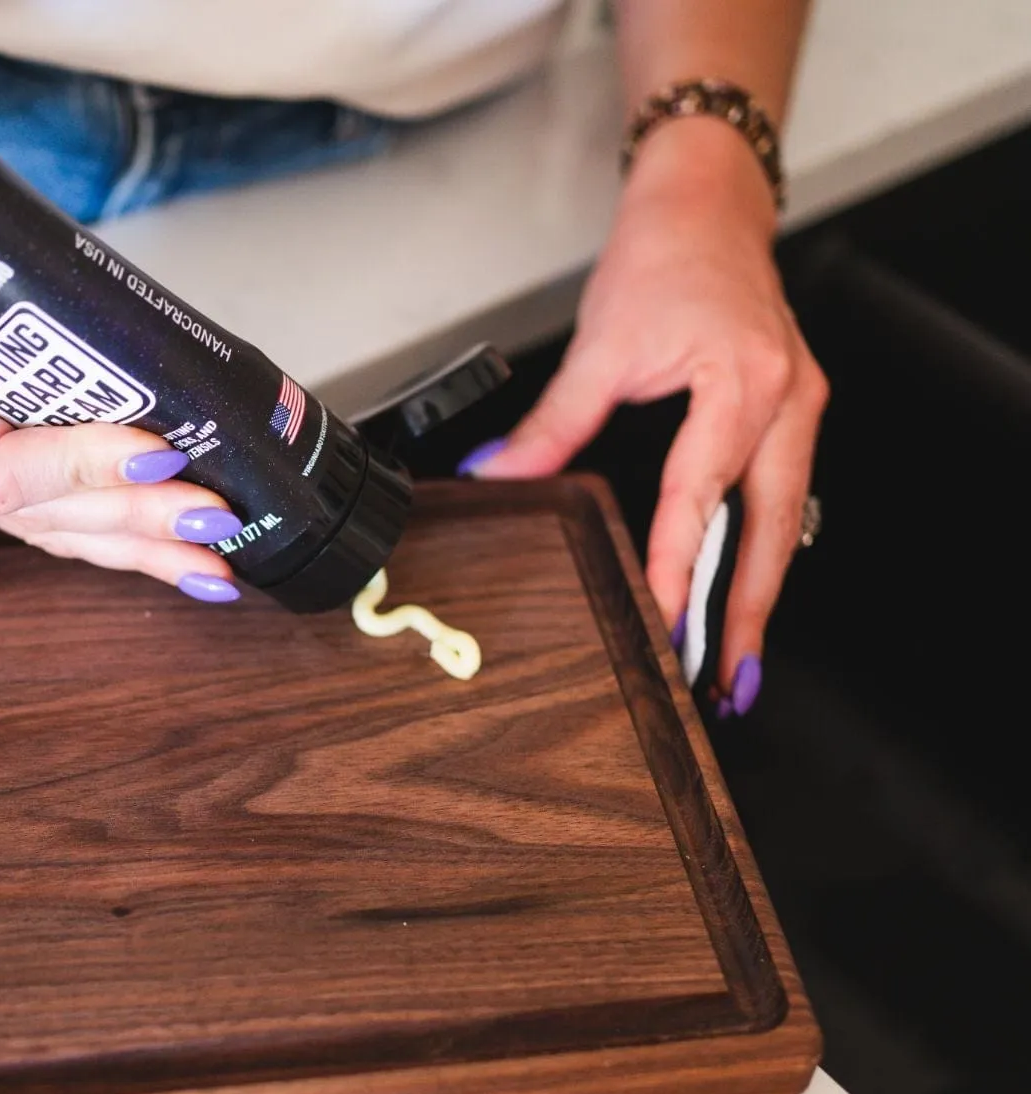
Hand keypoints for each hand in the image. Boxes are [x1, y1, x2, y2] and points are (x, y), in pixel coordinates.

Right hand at [0, 338, 243, 600]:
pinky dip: (129, 545)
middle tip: (212, 515)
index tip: (160, 455)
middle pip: (38, 510)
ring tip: (214, 560)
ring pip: (59, 533)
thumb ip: (30, 311)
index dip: (81, 467)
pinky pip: (63, 530)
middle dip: (136, 514)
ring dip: (146, 547)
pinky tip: (183, 565)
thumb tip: (148, 346)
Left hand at [468, 116, 827, 711]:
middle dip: (747, 613)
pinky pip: (784, 496)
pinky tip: (742, 588)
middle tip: (727, 680)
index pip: (700, 499)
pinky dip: (762, 550)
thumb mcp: (601, 344)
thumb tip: (503, 474)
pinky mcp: (792, 410)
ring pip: (786, 522)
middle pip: (770, 532)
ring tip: (736, 657)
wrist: (707, 205)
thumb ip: (554, 422)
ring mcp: (798, 406)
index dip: (677, 569)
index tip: (663, 623)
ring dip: (760, 591)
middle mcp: (786, 401)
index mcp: (741, 384)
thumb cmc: (665, 255)